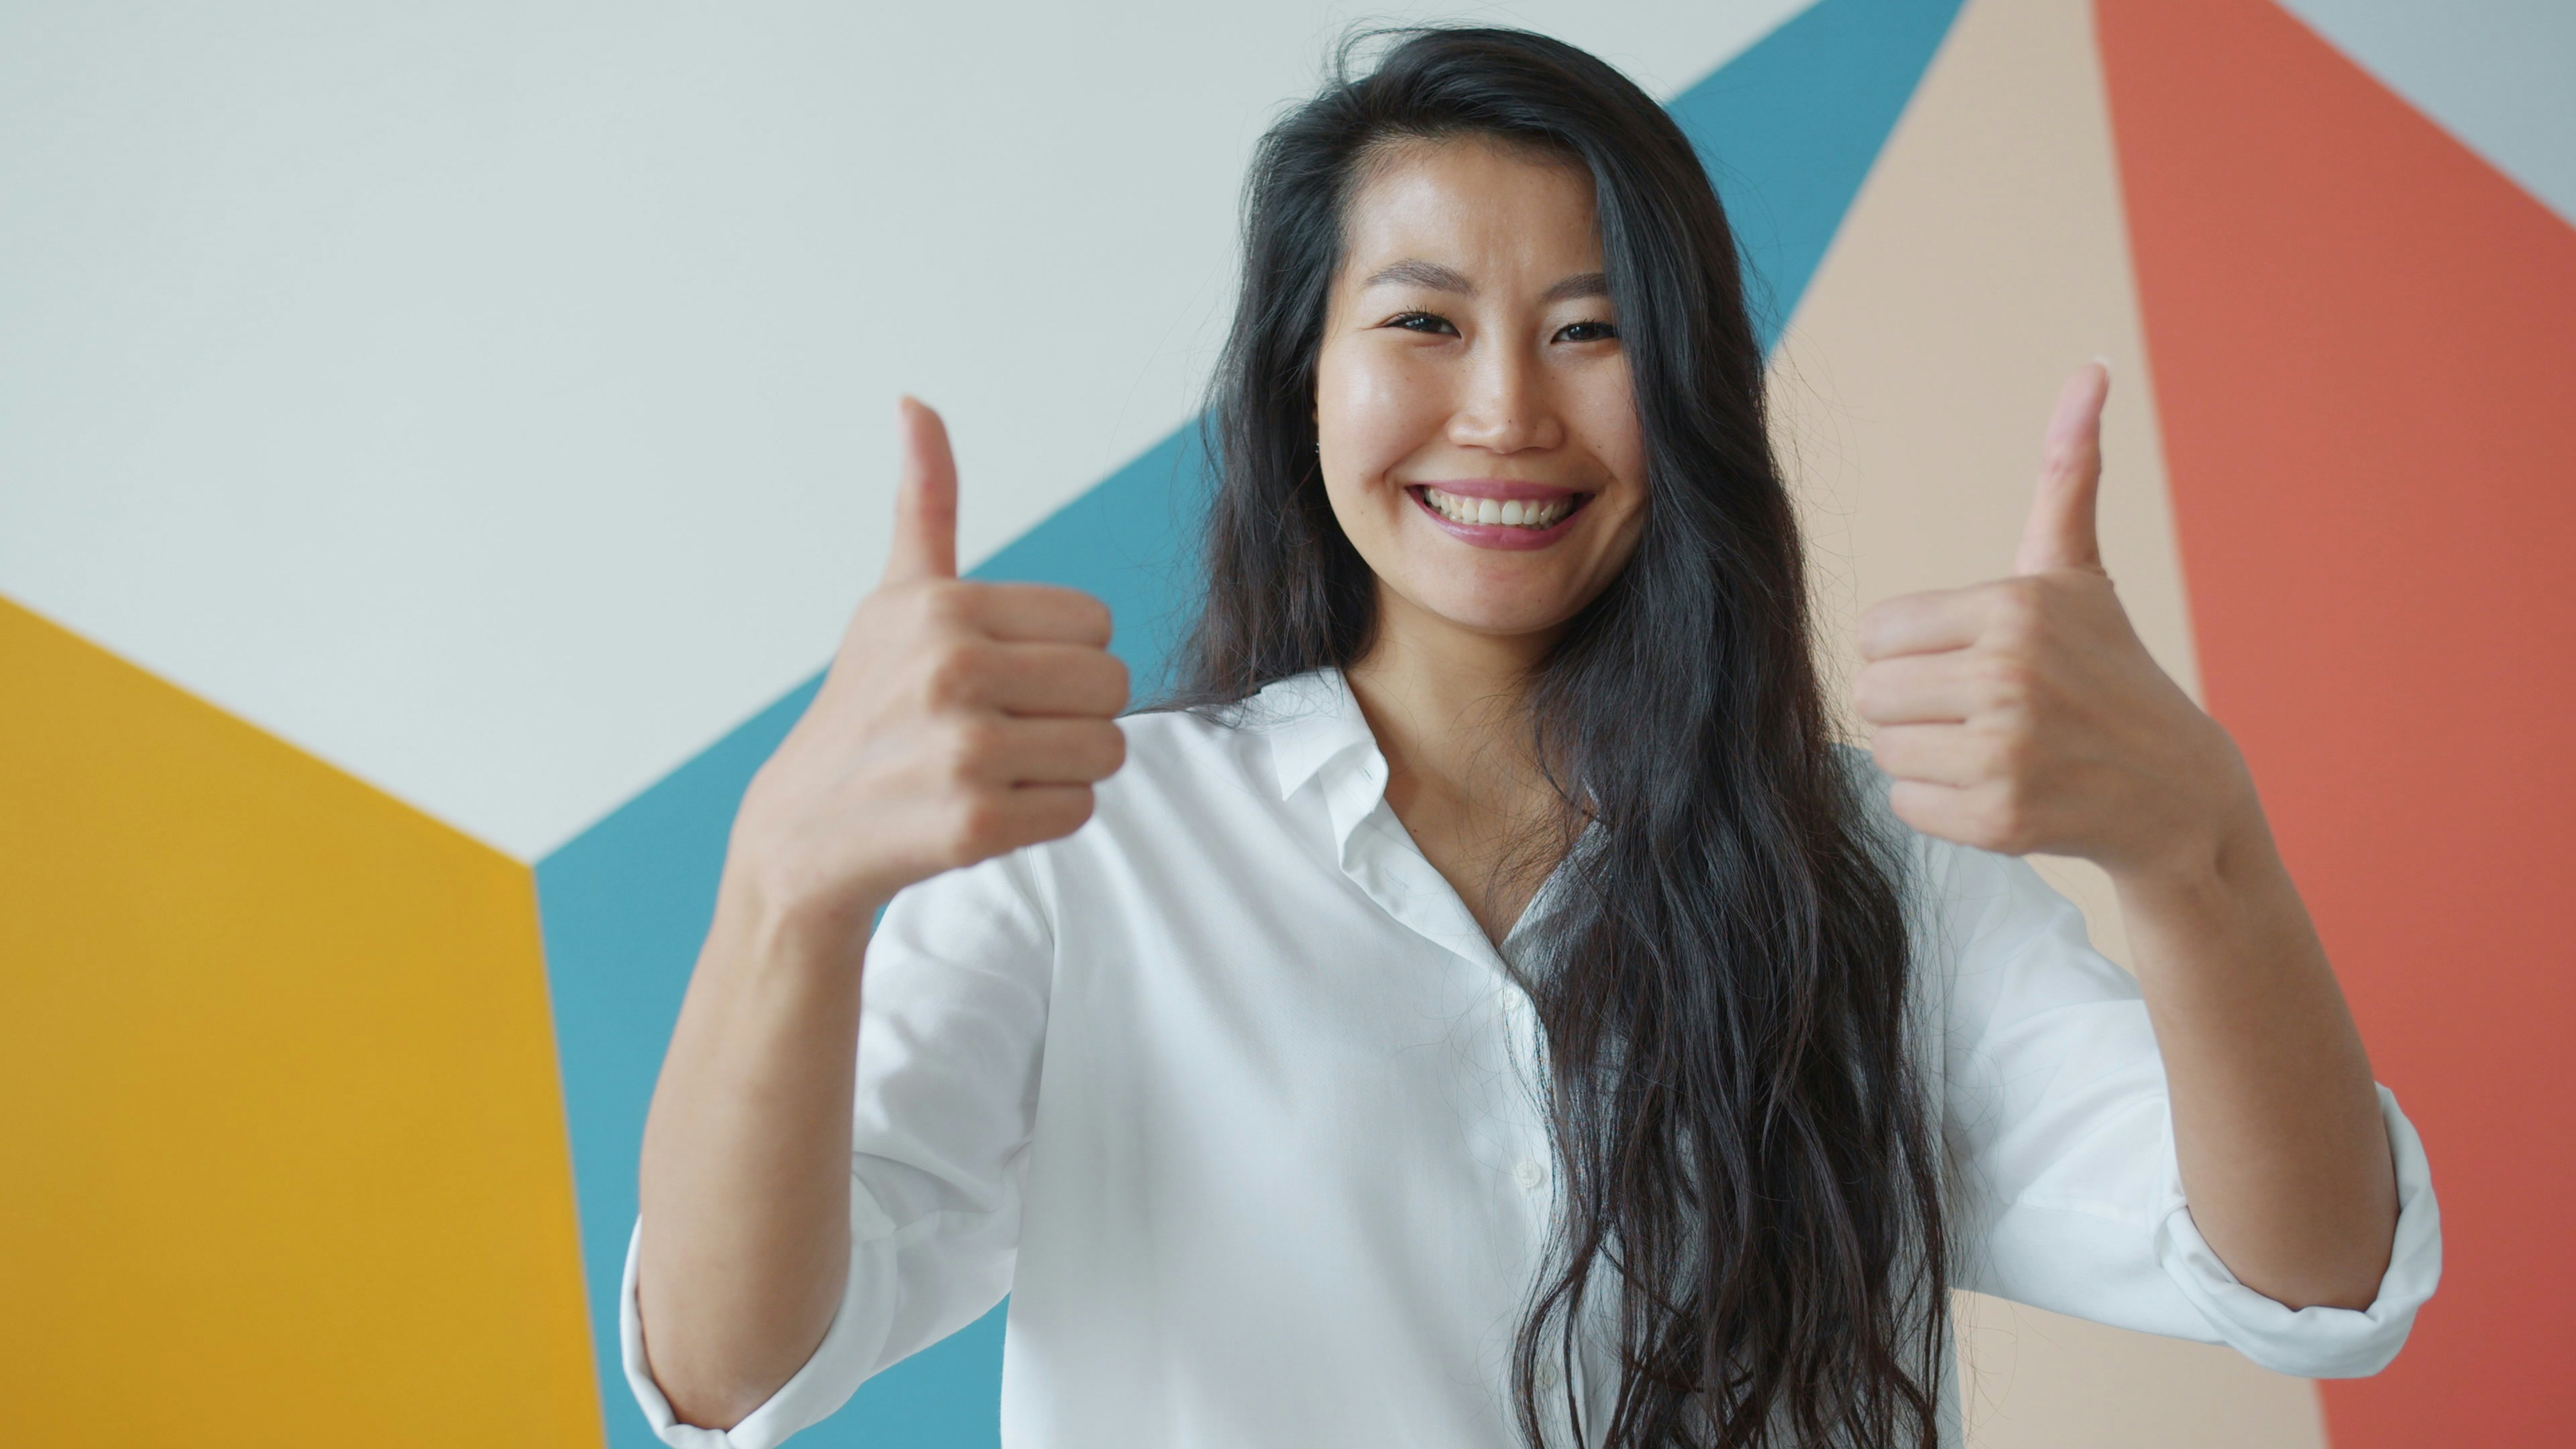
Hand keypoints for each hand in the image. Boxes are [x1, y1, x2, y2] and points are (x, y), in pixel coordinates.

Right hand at [724, 398, 1129, 954]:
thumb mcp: (893, 600)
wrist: (803, 836)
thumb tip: (914, 401)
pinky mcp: (974, 824)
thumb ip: (926, 505)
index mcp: (943, 607)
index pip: (1096, 622)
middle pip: (1113, 685)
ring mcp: (962, 749)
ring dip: (1064, 769)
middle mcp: (951, 669)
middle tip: (1005, 730)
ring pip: (1107, 749)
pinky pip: (1079, 809)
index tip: (1002, 678)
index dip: (1061, 656)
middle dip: (1072, 714)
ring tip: (997, 770)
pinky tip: (985, 812)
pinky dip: (1045, 818)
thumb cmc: (867, 709)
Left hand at [1851, 364, 2253, 879]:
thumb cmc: (2110, 671)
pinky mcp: (2001, 818)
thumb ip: (2067, 474)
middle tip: (1973, 710)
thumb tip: (2090, 368)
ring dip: (1922, 755)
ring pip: (1883, 748)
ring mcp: (2007, 750)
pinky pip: (1905, 804)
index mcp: (2014, 607)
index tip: (1962, 660)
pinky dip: (1937, 805)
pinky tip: (1994, 791)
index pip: (1876, 631)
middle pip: (1870, 691)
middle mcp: (2010, 674)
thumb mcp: (2078, 572)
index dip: (1908, 651)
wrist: (2179, 792)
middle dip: (1911, 704)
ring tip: (1986, 748)